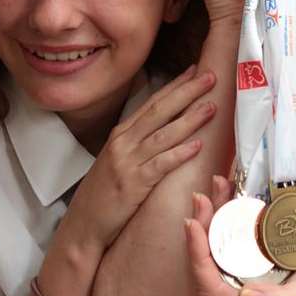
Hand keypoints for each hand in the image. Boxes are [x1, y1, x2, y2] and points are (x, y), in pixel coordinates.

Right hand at [57, 65, 216, 256]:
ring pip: (164, 134)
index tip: (195, 70)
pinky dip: (180, 153)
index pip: (153, 103)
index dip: (175, 85)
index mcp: (121, 134)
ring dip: (190, 119)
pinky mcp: (133, 184)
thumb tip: (167, 125)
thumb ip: (140, 141)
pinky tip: (198, 145)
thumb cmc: (104, 193)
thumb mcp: (119, 159)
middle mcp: (123, 142)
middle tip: (210, 77)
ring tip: (211, 107)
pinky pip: (161, 165)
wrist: (83, 225)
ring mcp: (127, 162)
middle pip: (160, 111)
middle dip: (187, 92)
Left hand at [185, 183, 295, 295]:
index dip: (196, 253)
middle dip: (203, 224)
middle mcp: (238, 288)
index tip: (194, 223)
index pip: (207, 281)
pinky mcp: (256, 255)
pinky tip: (233, 192)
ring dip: (216, 212)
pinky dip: (232, 211)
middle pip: (210, 256)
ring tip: (217, 186)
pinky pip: (237, 233)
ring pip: (221, 241)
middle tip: (203, 196)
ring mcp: (246, 270)